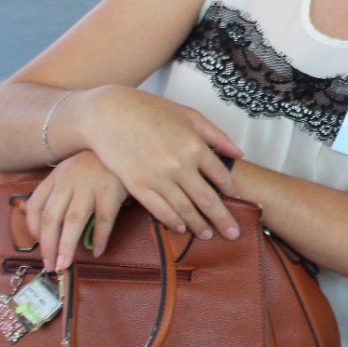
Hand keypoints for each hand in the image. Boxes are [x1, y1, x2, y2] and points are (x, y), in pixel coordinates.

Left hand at [23, 151, 128, 270]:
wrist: (125, 143)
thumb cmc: (98, 162)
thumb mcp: (70, 170)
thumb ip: (55, 190)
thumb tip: (32, 212)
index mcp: (56, 177)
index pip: (36, 205)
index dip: (34, 229)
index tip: (39, 245)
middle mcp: (69, 182)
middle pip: (52, 218)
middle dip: (48, 245)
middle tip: (50, 265)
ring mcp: (90, 186)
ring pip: (73, 221)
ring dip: (66, 246)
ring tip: (65, 264)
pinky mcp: (111, 191)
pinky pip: (103, 220)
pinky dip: (99, 237)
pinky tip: (98, 251)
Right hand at [82, 86, 242, 241]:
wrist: (108, 113)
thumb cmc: (150, 110)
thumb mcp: (189, 115)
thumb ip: (216, 135)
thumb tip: (239, 154)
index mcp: (195, 146)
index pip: (221, 176)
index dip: (232, 190)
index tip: (239, 200)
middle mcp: (179, 165)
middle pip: (207, 199)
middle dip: (222, 219)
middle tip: (234, 234)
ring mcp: (157, 177)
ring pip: (184, 209)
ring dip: (198, 225)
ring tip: (208, 236)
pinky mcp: (137, 186)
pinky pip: (159, 210)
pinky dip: (172, 221)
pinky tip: (181, 229)